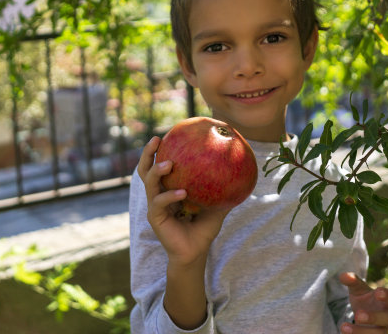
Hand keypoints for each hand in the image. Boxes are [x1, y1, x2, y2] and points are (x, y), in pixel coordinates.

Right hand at [137, 137, 229, 266]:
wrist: (195, 253)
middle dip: (148, 154)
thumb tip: (241, 173)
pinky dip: (170, 196)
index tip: (167, 134)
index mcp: (169, 189)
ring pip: (149, 184)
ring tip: (168, 163)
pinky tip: (182, 192)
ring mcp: (155, 206)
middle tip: (156, 140)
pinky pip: (160, 203)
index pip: (159, 166)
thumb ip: (223, 191)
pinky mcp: (155, 218)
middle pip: (146, 170)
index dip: (159, 150)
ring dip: (157, 171)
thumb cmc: (204, 229)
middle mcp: (159, 195)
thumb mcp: (216, 207)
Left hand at [339, 272, 387, 333]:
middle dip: (373, 317)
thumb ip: (352, 281)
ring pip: (378, 333)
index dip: (387, 295)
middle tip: (358, 315)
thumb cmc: (365, 300)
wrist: (364, 318)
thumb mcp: (358, 290)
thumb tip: (343, 275)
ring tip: (343, 327)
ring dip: (360, 331)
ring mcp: (384, 330)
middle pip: (386, 318)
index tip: (378, 292)